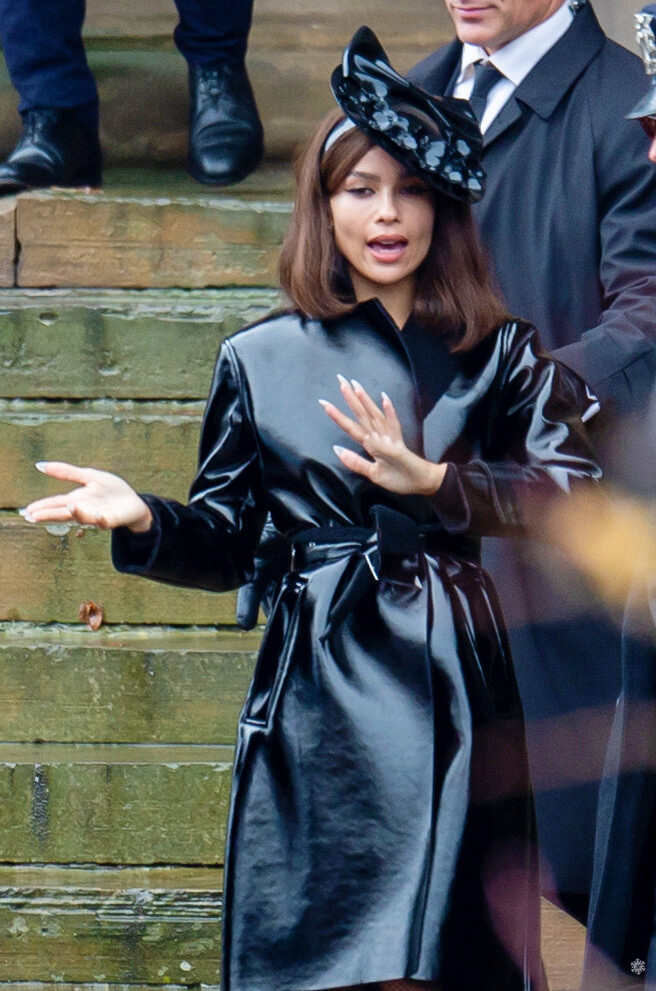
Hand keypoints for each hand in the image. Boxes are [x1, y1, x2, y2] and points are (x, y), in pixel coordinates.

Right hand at [21, 461, 152, 532]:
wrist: (133, 502)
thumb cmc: (110, 490)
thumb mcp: (88, 476)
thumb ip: (67, 472)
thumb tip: (40, 465)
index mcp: (77, 499)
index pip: (56, 503)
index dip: (42, 507)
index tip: (28, 511)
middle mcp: (83, 510)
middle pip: (64, 512)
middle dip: (50, 515)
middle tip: (34, 517)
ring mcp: (96, 517)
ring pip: (83, 517)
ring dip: (76, 512)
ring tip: (68, 505)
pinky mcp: (111, 520)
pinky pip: (104, 521)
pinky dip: (99, 519)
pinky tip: (96, 514)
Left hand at [320, 376, 446, 495]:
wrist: (420, 484)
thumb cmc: (399, 478)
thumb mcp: (373, 473)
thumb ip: (355, 462)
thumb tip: (336, 450)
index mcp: (370, 444)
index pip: (351, 427)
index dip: (337, 415)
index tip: (324, 403)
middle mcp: (378, 437)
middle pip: (361, 414)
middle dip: (350, 398)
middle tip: (339, 379)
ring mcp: (389, 439)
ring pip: (375, 416)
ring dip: (366, 401)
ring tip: (356, 386)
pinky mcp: (399, 445)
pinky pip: (393, 427)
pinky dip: (389, 413)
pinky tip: (384, 399)